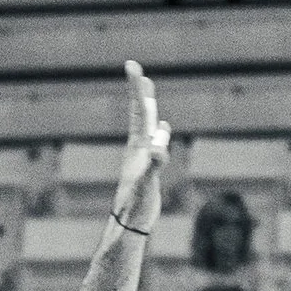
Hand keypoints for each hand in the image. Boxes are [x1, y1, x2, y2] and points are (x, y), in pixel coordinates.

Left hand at [111, 59, 170, 234]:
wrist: (128, 224)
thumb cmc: (136, 206)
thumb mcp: (145, 185)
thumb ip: (153, 166)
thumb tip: (158, 148)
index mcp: (138, 147)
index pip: (139, 111)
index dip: (136, 88)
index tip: (131, 65)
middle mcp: (138, 148)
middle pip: (140, 113)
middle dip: (139, 91)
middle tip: (135, 69)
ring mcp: (142, 157)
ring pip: (146, 126)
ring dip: (148, 107)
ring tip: (147, 91)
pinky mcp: (147, 167)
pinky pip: (154, 143)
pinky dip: (159, 132)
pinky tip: (162, 128)